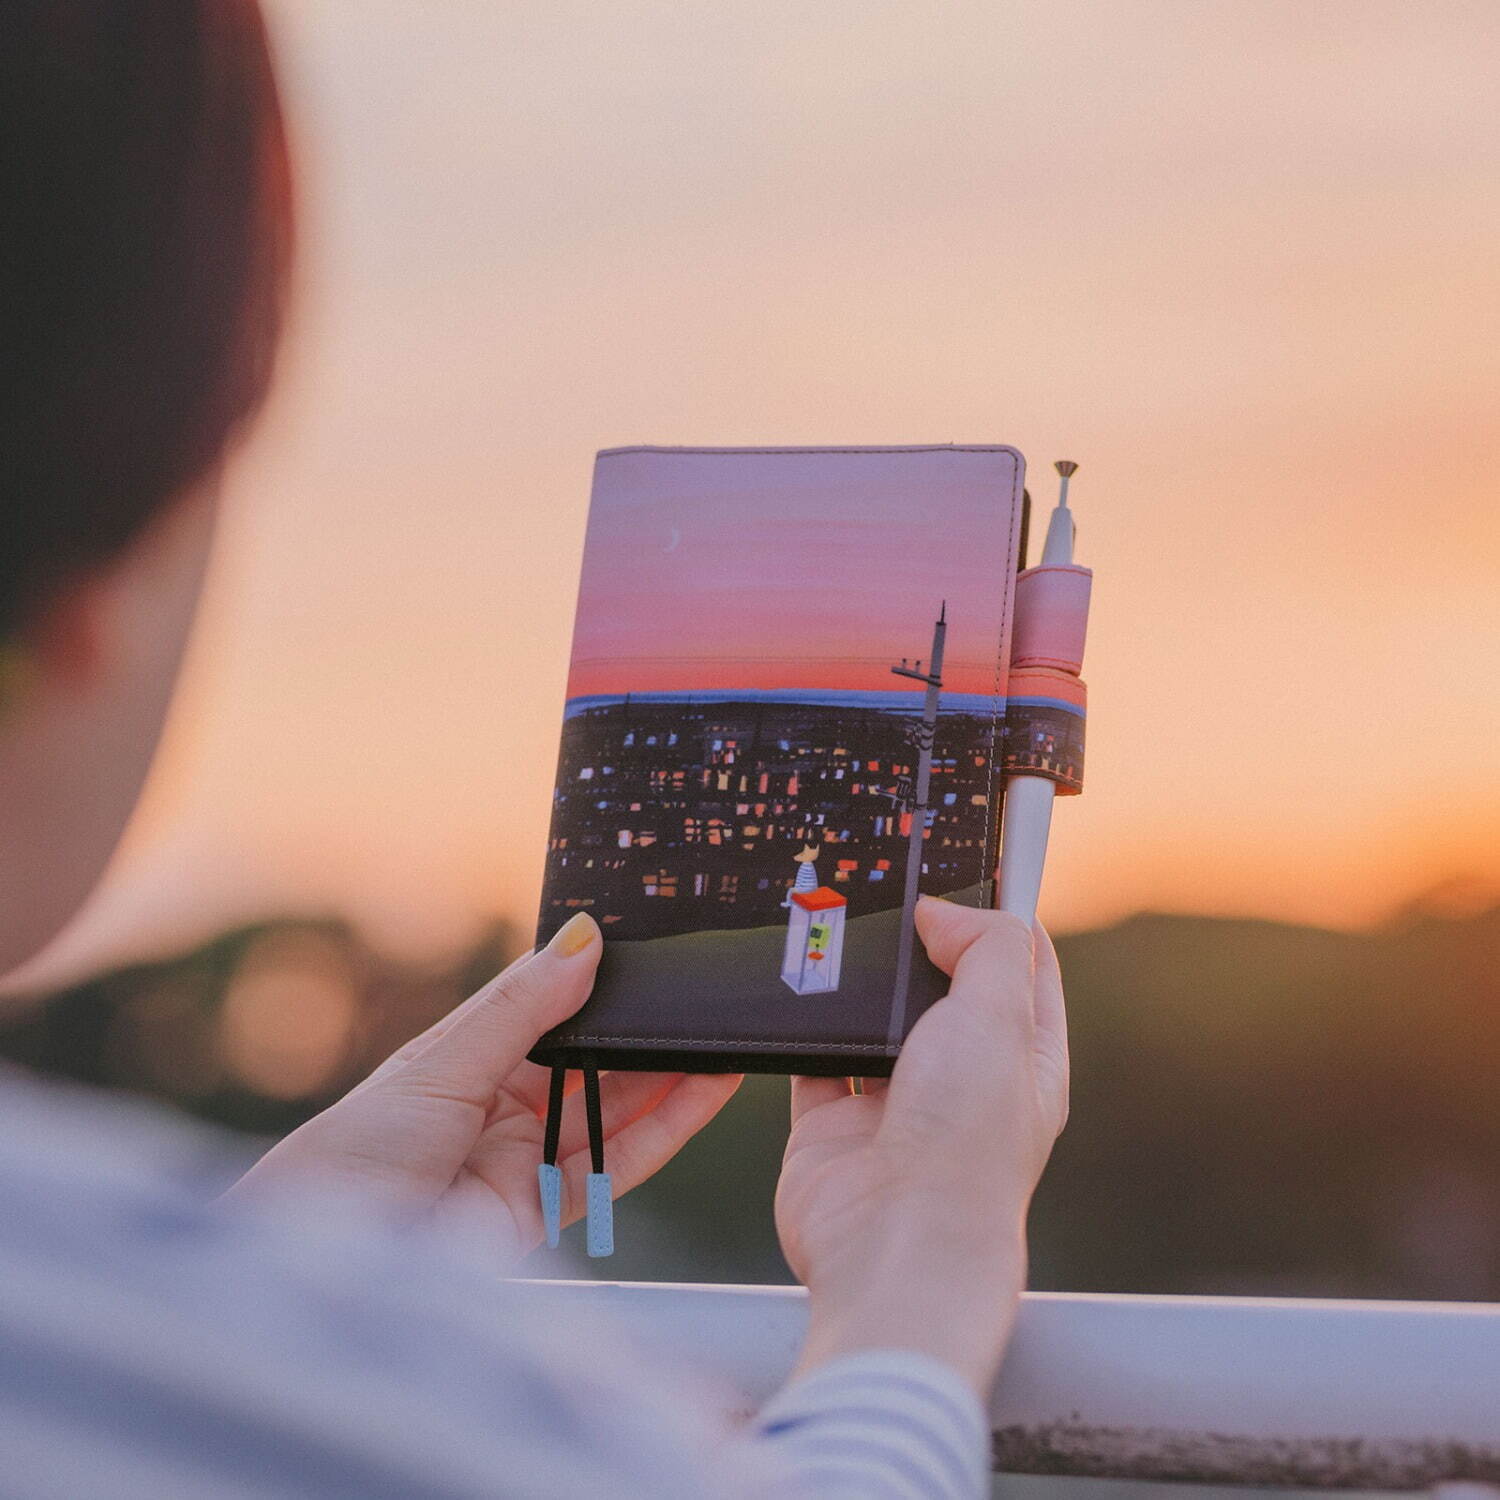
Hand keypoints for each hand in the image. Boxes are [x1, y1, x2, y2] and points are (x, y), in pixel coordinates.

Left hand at [225, 912, 741, 1264]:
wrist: (328, 1262)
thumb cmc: (358, 1151)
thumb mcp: (445, 1062)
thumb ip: (523, 1007)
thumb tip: (584, 938)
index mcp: (465, 1058)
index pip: (546, 1009)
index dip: (596, 984)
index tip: (652, 955)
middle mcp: (499, 1105)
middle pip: (589, 1062)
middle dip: (643, 1034)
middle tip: (703, 999)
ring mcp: (523, 1159)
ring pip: (612, 1111)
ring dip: (668, 1078)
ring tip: (723, 1040)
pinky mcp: (544, 1212)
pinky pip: (617, 1166)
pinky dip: (665, 1130)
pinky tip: (704, 1093)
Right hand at [775, 896, 1067, 1394]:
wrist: (891, 1246)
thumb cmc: (964, 1146)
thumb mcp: (1000, 1020)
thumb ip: (985, 948)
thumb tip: (943, 911)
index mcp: (1022, 1059)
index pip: (1019, 967)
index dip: (995, 914)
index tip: (963, 865)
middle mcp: (961, 1081)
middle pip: (939, 988)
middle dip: (916, 944)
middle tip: (885, 890)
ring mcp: (894, 1105)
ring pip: (872, 1022)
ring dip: (856, 986)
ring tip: (834, 929)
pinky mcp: (831, 1124)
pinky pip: (812, 1060)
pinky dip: (803, 1029)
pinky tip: (797, 991)